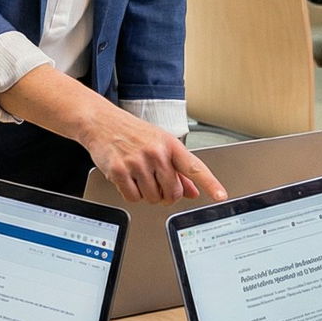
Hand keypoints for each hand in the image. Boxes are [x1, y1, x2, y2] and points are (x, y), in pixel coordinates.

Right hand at [81, 109, 226, 203]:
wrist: (101, 122)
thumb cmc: (132, 132)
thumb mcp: (159, 144)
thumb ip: (178, 169)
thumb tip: (193, 191)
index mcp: (170, 144)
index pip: (195, 167)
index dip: (210, 183)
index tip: (221, 196)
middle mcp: (156, 152)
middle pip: (173, 192)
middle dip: (167, 194)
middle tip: (157, 183)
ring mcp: (137, 162)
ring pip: (153, 198)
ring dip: (147, 194)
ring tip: (139, 176)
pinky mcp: (119, 171)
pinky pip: (134, 198)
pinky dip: (132, 194)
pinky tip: (128, 179)